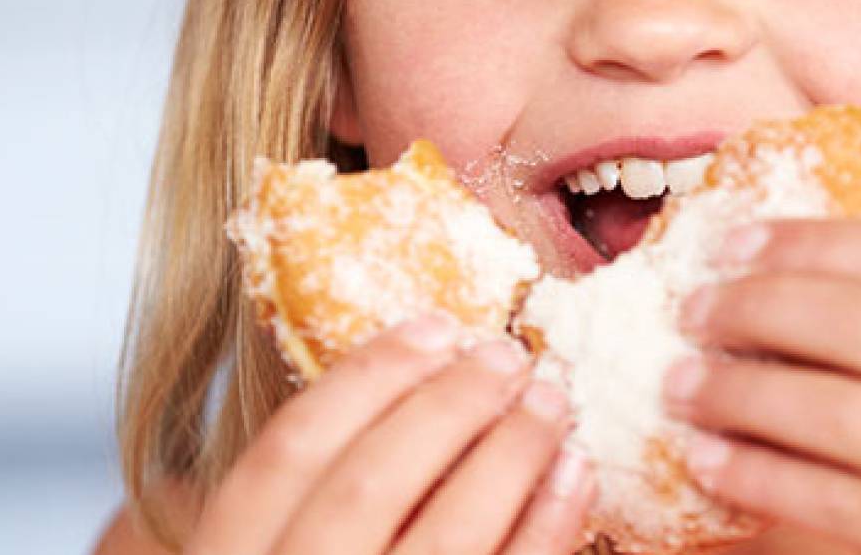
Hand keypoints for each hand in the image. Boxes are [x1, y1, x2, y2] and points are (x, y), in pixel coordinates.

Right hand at [186, 316, 595, 554]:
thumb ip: (290, 511)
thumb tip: (377, 397)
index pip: (282, 459)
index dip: (362, 382)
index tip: (431, 326)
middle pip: (367, 487)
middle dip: (447, 405)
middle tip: (510, 354)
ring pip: (445, 540)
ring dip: (508, 455)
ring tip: (553, 402)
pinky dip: (549, 528)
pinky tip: (577, 478)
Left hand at [663, 220, 860, 554]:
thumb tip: (823, 277)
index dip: (814, 244)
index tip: (737, 240)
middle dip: (766, 310)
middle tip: (693, 306)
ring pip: (854, 419)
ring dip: (749, 396)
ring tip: (682, 383)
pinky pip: (853, 510)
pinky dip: (771, 481)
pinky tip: (715, 462)